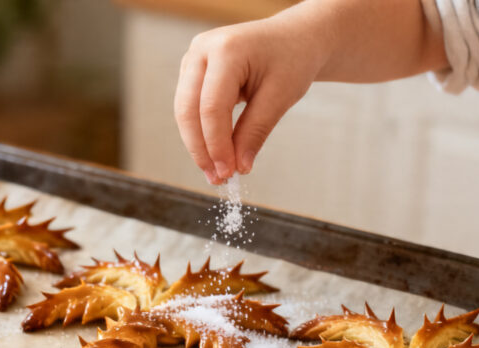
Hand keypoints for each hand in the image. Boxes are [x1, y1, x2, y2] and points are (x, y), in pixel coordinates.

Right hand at [174, 15, 327, 183]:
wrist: (294, 38)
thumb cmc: (292, 59)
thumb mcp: (280, 97)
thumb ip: (255, 131)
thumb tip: (238, 167)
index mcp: (226, 49)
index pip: (211, 106)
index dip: (216, 144)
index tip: (228, 173)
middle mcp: (202, 49)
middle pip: (188, 109)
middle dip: (201, 148)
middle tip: (217, 178)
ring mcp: (193, 58)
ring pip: (184, 111)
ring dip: (198, 144)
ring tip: (216, 172)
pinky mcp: (193, 71)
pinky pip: (190, 107)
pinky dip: (201, 132)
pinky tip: (215, 154)